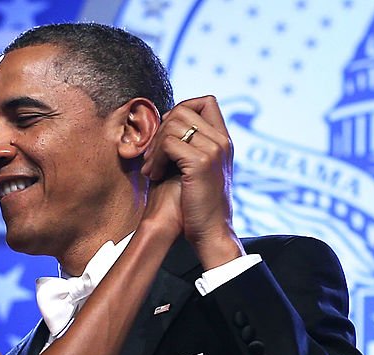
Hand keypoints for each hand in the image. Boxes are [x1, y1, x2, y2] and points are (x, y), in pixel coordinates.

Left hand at [142, 95, 244, 268]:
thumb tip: (162, 127)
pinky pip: (169, 143)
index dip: (181, 110)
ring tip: (150, 168)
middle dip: (161, 130)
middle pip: (184, 109)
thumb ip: (187, 147)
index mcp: (223, 141)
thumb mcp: (195, 171)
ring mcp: (214, 150)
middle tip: (151, 156)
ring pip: (173, 124)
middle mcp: (222, 141)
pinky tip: (153, 176)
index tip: (167, 137)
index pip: (206, 102)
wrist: (210, 234)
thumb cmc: (196, 208)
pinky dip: (155, 158)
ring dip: (155, 146)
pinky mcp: (201, 163)